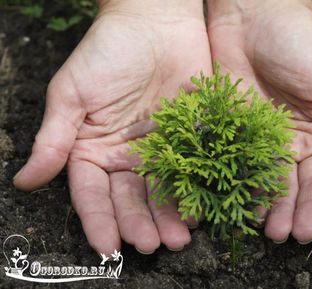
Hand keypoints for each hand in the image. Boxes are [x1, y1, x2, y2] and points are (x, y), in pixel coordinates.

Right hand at [13, 0, 211, 253]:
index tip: (107, 247)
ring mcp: (159, 150)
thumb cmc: (108, 52)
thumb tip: (25, 181)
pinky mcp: (189, 138)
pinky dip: (195, 190)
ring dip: (170, 216)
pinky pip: (192, 169)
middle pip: (131, 199)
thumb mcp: (72, 93)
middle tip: (152, 246)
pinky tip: (201, 208)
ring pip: (162, 191)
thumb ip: (54, 139)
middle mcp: (126, 156)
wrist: (157, 22)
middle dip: (140, 224)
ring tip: (179, 239)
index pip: (92, 194)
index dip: (98, 221)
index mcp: (93, 150)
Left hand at [207, 0, 311, 242]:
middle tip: (301, 234)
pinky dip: (253, 190)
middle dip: (308, 209)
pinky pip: (252, 168)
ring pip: (283, 182)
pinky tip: (251, 211)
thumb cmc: (302, 41)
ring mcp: (277, 139)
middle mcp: (310, 138)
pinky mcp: (248, 135)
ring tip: (275, 233)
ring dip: (281, 209)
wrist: (251, 18)